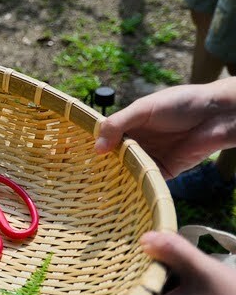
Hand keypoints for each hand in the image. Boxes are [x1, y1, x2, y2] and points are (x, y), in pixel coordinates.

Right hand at [95, 77, 235, 177]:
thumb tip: (97, 148)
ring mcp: (151, 157)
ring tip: (97, 188)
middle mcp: (138, 142)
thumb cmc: (181, 103)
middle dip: (102, 166)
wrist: (217, 115)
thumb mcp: (144, 108)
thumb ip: (118, 124)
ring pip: (128, 171)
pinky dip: (136, 186)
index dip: (93, 145)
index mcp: (130, 125)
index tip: (76, 156)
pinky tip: (122, 191)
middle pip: (114, 157)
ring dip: (116, 178)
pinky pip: (147, 181)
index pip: (106, 138)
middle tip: (83, 177)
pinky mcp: (165, 171)